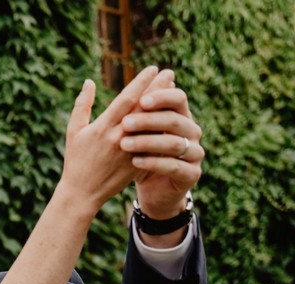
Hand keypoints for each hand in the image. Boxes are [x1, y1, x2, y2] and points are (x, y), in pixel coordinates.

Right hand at [58, 66, 160, 215]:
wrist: (82, 194)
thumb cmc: (76, 160)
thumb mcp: (74, 131)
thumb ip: (82, 105)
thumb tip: (89, 82)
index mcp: (102, 127)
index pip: (126, 99)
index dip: (141, 82)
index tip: (153, 68)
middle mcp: (118, 138)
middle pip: (143, 109)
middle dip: (158, 89)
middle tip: (170, 73)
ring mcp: (129, 152)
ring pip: (152, 126)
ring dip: (164, 107)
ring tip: (174, 92)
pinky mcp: (136, 164)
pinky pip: (153, 145)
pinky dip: (163, 130)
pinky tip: (172, 118)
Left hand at [120, 69, 203, 219]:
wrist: (153, 191)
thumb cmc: (141, 155)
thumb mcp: (134, 132)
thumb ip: (130, 108)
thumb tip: (99, 81)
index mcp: (181, 116)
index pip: (178, 99)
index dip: (162, 96)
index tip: (140, 99)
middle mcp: (192, 132)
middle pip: (175, 120)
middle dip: (149, 120)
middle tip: (125, 123)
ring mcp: (195, 153)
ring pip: (174, 143)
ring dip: (148, 142)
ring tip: (124, 144)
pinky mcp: (192, 174)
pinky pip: (174, 166)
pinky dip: (154, 163)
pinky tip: (135, 162)